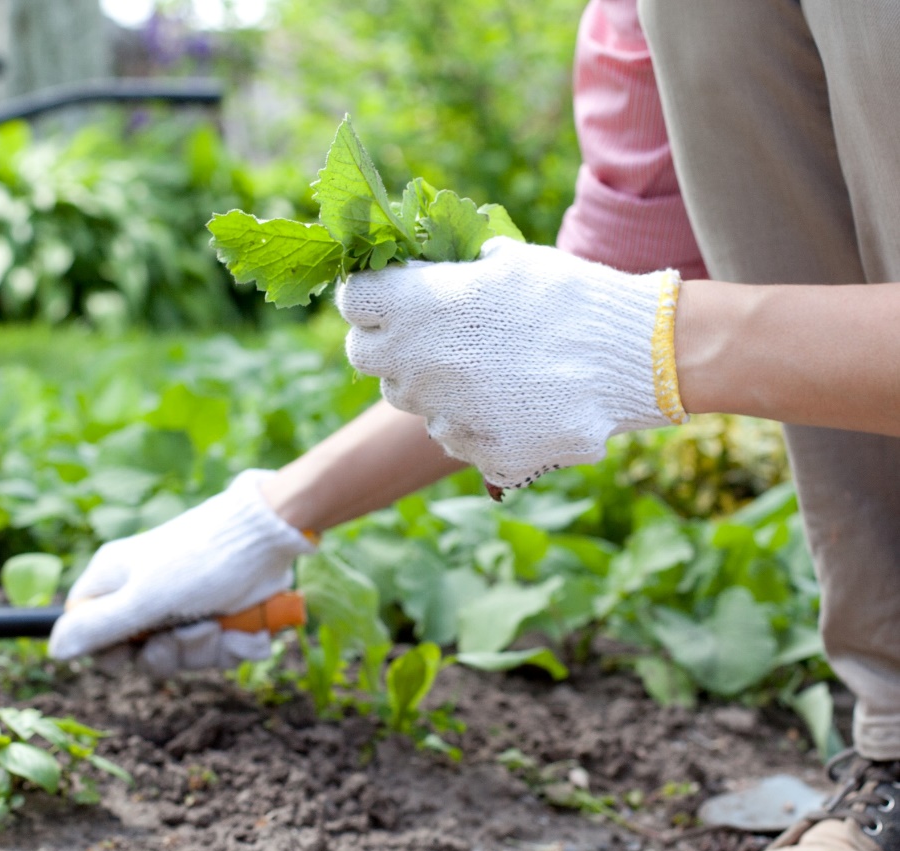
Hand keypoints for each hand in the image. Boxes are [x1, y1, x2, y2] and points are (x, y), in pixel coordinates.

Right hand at [48, 470, 315, 675]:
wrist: (268, 537)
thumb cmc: (198, 560)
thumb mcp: (143, 598)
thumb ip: (98, 628)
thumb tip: (54, 651)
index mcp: (115, 581)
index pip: (91, 633)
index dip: (111, 651)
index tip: (133, 648)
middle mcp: (147, 594)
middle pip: (142, 655)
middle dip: (173, 652)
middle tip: (189, 630)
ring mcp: (186, 605)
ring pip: (187, 657)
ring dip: (210, 648)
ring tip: (221, 620)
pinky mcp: (223, 614)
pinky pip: (223, 652)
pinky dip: (238, 643)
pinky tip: (246, 623)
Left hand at [337, 239, 684, 489]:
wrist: (635, 356)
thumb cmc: (570, 295)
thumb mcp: (506, 261)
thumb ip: (452, 271)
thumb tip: (424, 270)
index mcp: (418, 307)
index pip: (353, 301)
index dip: (367, 296)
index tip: (384, 295)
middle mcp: (417, 364)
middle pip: (365, 358)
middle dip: (387, 345)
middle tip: (426, 336)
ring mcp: (444, 414)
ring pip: (410, 401)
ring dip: (432, 384)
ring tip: (487, 366)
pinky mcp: (475, 451)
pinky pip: (455, 435)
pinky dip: (475, 421)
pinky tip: (515, 401)